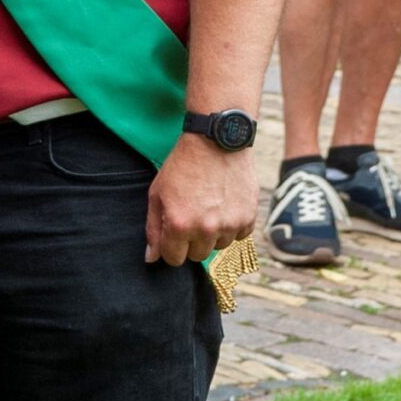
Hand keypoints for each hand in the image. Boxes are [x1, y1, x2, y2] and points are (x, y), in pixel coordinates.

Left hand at [144, 133, 258, 267]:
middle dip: (191, 242)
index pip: (174, 259)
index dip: (170, 247)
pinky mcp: (249, 217)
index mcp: (180, 225)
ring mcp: (230, 224)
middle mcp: (206, 229)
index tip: (173, 234)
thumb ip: (153, 229)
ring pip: (219, 246)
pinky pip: (239, 236)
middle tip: (191, 217)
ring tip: (209, 208)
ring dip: (213, 234)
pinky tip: (225, 206)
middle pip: (197, 256)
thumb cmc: (182, 166)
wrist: (216, 141)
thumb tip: (152, 258)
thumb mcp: (158, 194)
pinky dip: (232, 226)